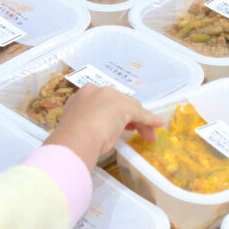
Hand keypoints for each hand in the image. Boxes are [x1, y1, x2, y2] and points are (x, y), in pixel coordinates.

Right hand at [44, 84, 164, 170]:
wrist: (77, 136)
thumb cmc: (72, 136)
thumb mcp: (80, 128)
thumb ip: (88, 126)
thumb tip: (100, 135)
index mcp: (80, 96)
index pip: (101, 102)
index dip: (109, 114)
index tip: (113, 126)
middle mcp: (95, 91)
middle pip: (116, 103)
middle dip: (125, 117)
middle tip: (130, 131)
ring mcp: (110, 96)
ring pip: (128, 108)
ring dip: (139, 121)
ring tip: (145, 135)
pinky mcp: (126, 106)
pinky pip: (139, 113)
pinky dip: (148, 121)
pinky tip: (156, 125)